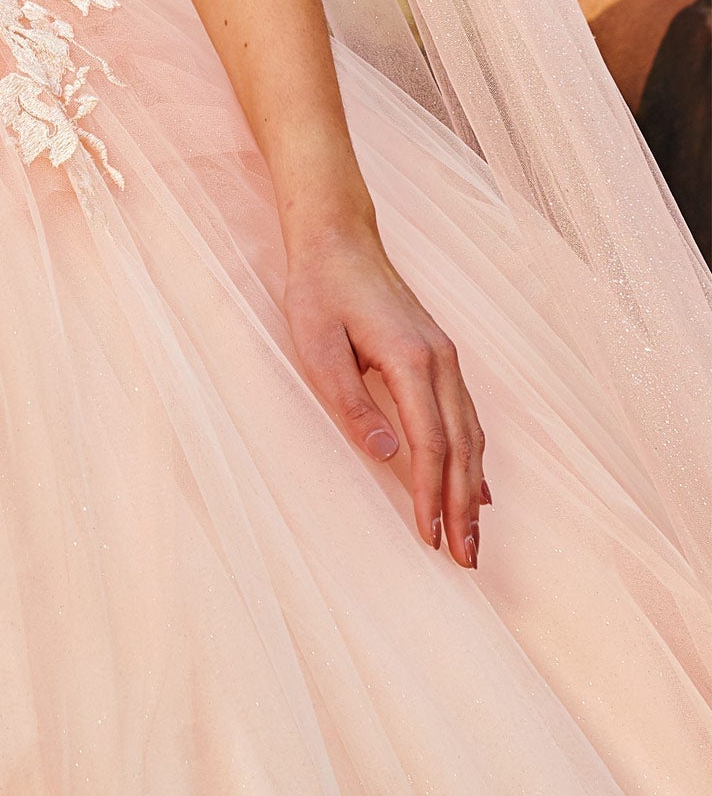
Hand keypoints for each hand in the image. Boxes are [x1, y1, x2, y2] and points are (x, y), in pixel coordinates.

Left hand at [284, 221, 489, 567]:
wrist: (339, 238)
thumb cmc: (319, 290)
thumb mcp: (317, 346)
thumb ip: (351, 402)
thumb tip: (387, 454)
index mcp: (411, 360)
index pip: (430, 443)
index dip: (429, 494)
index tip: (429, 537)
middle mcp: (440, 360)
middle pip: (461, 447)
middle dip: (462, 506)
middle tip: (466, 558)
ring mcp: (445, 356)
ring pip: (471, 434)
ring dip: (472, 488)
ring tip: (473, 535)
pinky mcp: (440, 355)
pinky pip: (466, 415)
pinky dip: (474, 456)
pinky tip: (478, 486)